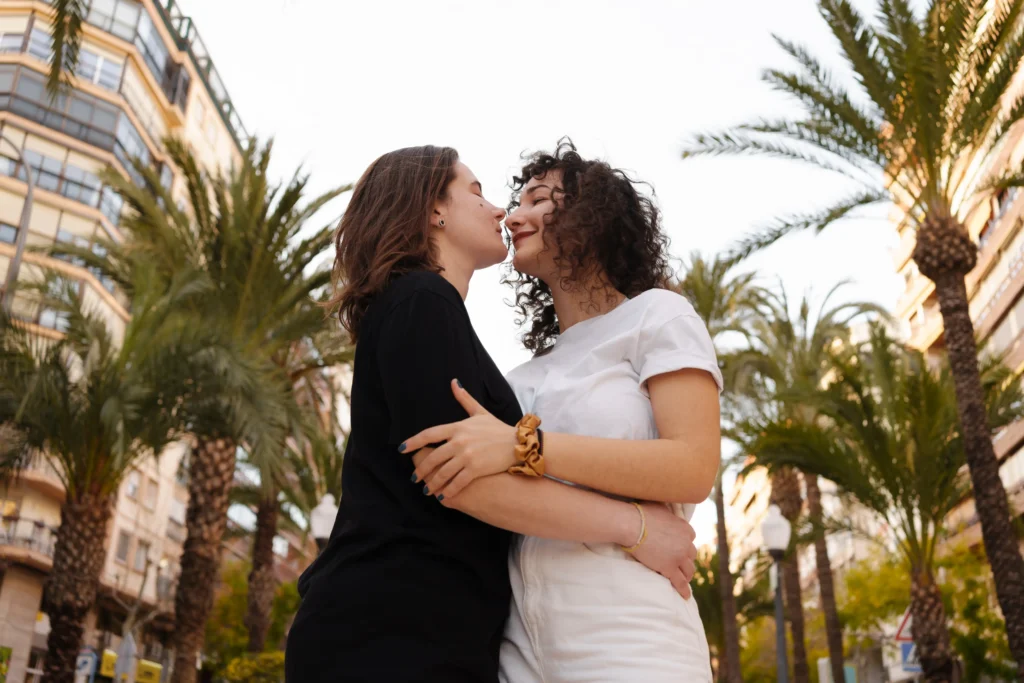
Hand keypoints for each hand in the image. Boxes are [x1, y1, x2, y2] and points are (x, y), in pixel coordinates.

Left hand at [404, 380, 517, 500]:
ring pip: (442, 472)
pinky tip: (443, 497)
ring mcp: (467, 456)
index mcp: (458, 427)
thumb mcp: (480, 412)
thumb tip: (453, 382)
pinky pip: (457, 483)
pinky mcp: (476, 469)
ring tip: (427, 490)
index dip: (413, 442)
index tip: (401, 449)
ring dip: (432, 483)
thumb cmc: (498, 429)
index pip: (429, 434)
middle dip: (421, 470)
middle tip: (415, 478)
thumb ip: (464, 399)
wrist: (519, 444)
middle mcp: (459, 441)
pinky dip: (448, 491)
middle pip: (432, 457)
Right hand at [630, 504, 696, 599]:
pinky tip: (685, 596)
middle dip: (686, 559)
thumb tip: (667, 509)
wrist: (632, 525)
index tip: (679, 548)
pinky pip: (680, 582)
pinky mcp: (670, 568)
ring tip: (684, 579)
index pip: (690, 539)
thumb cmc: (642, 513)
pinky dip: (684, 590)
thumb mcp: (661, 507)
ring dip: (687, 574)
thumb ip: (669, 511)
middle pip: (691, 555)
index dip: (684, 544)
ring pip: (689, 570)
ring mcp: (679, 557)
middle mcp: (686, 543)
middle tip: (681, 564)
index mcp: (686, 528)